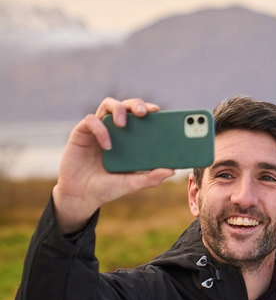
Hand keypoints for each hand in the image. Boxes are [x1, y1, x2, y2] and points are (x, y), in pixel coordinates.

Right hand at [52, 97, 174, 233]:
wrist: (81, 195)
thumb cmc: (108, 187)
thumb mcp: (132, 183)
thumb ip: (150, 178)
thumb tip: (171, 171)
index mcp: (131, 139)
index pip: (142, 117)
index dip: (150, 110)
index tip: (158, 111)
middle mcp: (115, 130)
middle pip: (127, 106)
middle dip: (136, 104)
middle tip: (143, 113)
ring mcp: (99, 129)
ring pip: (108, 104)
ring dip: (118, 109)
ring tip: (123, 124)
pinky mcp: (82, 132)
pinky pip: (91, 120)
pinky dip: (100, 130)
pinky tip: (107, 146)